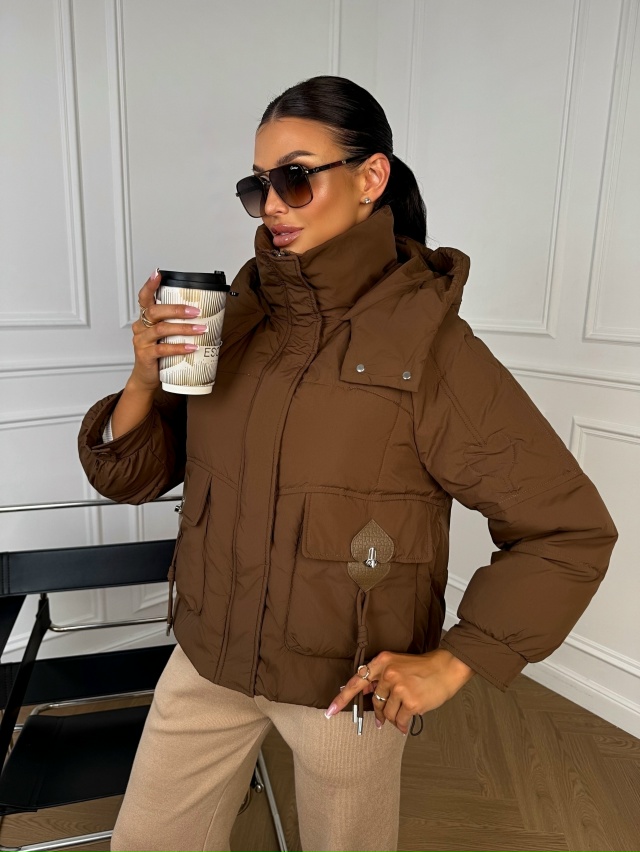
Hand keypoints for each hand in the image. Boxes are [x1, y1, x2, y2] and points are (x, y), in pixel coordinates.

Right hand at [129, 269, 207, 392]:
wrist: (147, 377)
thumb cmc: (159, 355)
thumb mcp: (166, 336)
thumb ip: (177, 325)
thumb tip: (206, 319)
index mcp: (145, 318)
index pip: (144, 297)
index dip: (150, 285)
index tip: (158, 274)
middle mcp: (140, 326)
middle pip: (155, 311)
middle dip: (177, 309)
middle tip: (196, 311)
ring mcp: (141, 341)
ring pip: (161, 329)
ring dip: (184, 328)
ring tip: (200, 329)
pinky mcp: (145, 355)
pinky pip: (163, 349)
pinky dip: (179, 347)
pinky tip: (191, 347)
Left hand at [325, 649, 474, 734]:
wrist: (446, 668)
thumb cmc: (422, 668)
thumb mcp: (397, 664)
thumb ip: (380, 676)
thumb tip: (364, 690)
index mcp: (383, 661)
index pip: (357, 681)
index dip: (343, 697)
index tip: (330, 710)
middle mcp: (389, 674)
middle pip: (376, 701)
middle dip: (381, 711)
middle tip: (386, 717)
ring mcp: (400, 688)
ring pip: (388, 713)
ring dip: (394, 718)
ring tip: (405, 711)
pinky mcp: (411, 702)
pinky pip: (400, 720)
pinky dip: (403, 724)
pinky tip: (408, 721)